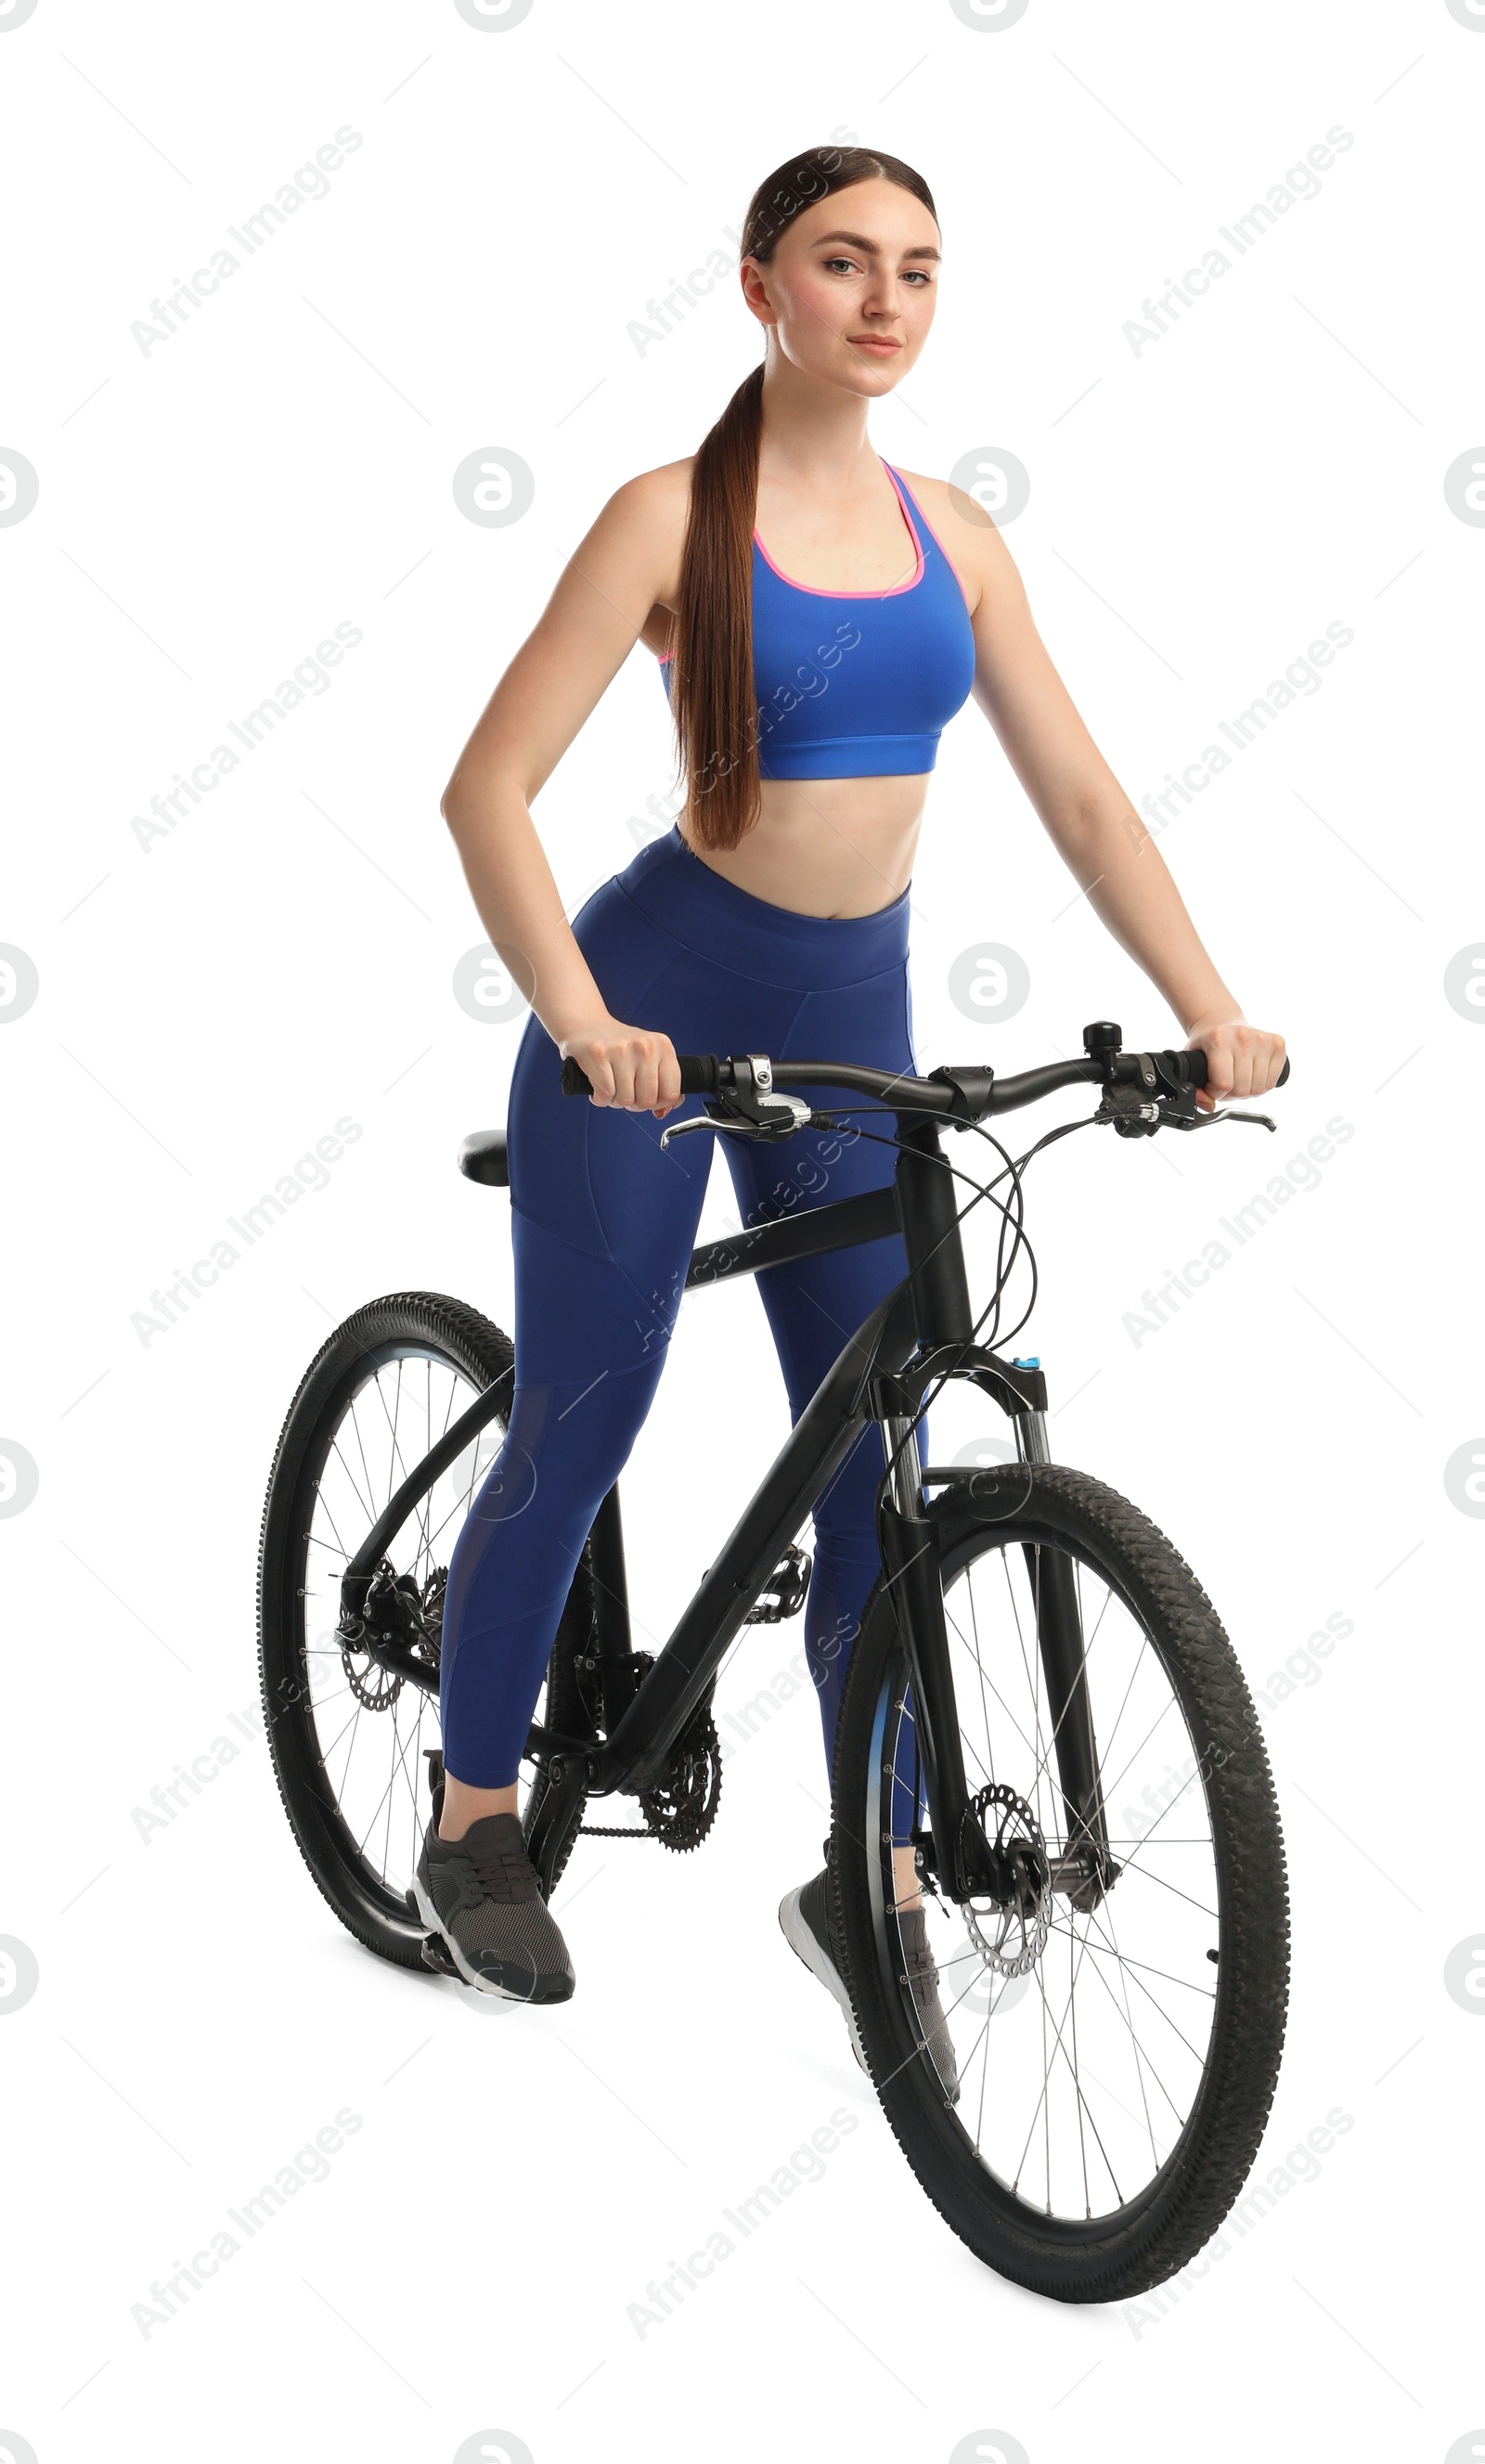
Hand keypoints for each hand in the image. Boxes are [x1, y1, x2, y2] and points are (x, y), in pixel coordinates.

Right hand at [558, 1016, 682, 1115]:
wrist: (587, 1024)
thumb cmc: (621, 1047)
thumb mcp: (649, 1059)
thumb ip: (663, 1085)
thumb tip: (662, 1111)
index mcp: (662, 1046)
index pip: (670, 1093)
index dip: (658, 1104)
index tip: (648, 1099)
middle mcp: (645, 1046)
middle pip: (647, 1100)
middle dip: (634, 1104)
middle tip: (625, 1093)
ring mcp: (621, 1049)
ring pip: (625, 1100)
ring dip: (615, 1101)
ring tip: (611, 1087)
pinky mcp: (598, 1054)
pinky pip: (605, 1095)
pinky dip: (600, 1098)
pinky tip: (598, 1087)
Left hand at [1183, 1017, 1286, 1112]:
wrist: (1223, 1023)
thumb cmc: (1208, 1044)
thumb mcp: (1191, 1062)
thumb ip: (1194, 1088)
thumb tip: (1208, 1105)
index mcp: (1219, 1040)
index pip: (1224, 1084)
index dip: (1216, 1093)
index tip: (1213, 1085)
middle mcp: (1242, 1037)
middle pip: (1242, 1089)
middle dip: (1232, 1094)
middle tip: (1226, 1083)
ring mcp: (1263, 1039)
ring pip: (1259, 1089)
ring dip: (1247, 1091)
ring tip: (1238, 1079)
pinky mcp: (1278, 1043)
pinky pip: (1272, 1082)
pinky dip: (1262, 1085)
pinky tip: (1252, 1075)